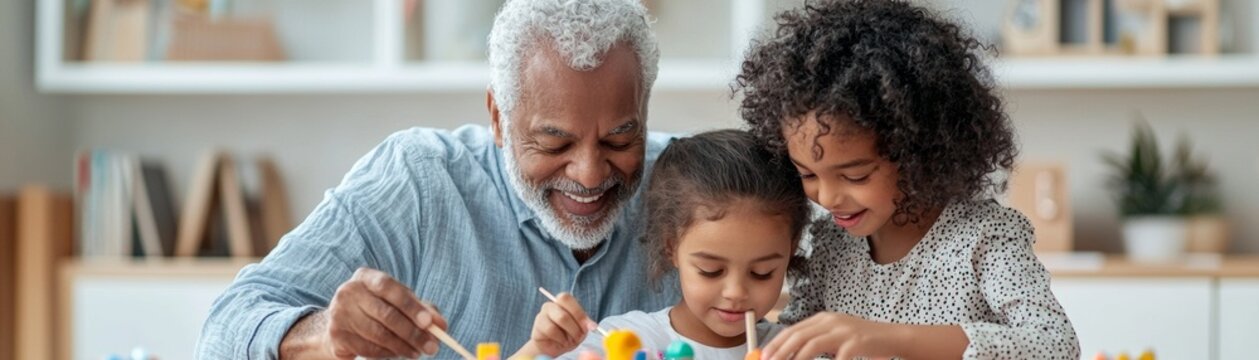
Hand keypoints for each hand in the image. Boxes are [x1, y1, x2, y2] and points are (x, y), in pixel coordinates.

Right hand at [321, 267, 448, 358]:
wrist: (342, 325)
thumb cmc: (378, 310)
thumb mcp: (401, 305)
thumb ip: (424, 311)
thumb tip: (441, 325)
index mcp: (367, 277)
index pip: (389, 287)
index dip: (410, 305)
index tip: (429, 322)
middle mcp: (349, 291)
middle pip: (385, 314)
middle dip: (412, 333)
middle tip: (432, 347)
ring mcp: (339, 313)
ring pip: (378, 334)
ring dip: (402, 347)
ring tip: (418, 353)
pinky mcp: (336, 334)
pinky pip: (368, 348)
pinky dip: (387, 354)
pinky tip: (398, 354)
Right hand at [521, 292, 598, 356]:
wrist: (555, 347)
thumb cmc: (569, 335)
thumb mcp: (580, 329)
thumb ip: (585, 324)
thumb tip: (592, 325)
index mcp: (562, 302)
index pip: (567, 298)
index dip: (578, 312)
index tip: (589, 326)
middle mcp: (551, 305)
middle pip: (563, 310)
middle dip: (575, 326)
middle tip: (579, 336)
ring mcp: (542, 315)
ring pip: (560, 319)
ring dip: (569, 334)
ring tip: (569, 340)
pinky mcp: (537, 327)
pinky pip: (551, 330)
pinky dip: (560, 339)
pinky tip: (561, 342)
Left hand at [762, 312, 899, 359]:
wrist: (892, 337)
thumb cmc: (861, 342)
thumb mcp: (835, 337)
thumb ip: (814, 342)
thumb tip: (787, 354)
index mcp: (823, 319)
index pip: (793, 330)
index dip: (776, 343)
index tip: (763, 356)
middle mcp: (831, 321)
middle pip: (799, 336)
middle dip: (780, 351)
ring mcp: (844, 331)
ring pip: (812, 345)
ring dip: (796, 358)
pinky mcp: (857, 343)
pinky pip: (837, 357)